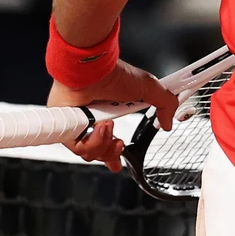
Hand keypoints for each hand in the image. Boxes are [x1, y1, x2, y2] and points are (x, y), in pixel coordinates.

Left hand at [48, 60, 177, 171]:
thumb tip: (169, 123)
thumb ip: (165, 104)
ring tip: (109, 126)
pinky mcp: (66, 127)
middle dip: (112, 153)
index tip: (118, 164)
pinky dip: (92, 141)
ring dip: (104, 143)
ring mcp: (78, 124)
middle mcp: (91, 121)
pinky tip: (100, 126)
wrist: (92, 70)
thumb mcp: (149, 89)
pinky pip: (78, 147)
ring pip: (89, 153)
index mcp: (108, 113)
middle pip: (99, 153)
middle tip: (120, 144)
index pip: (108, 141)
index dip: (113, 155)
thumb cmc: (114, 75)